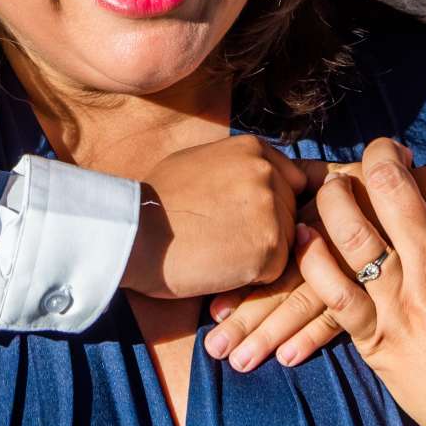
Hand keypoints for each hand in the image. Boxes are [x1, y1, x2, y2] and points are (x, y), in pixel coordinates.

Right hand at [124, 136, 313, 299]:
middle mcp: (267, 172)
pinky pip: (276, 270)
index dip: (267, 205)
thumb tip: (259, 175)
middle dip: (265, 230)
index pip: (288, 181)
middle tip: (223, 239)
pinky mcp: (270, 246)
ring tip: (219, 252)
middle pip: (289, 212)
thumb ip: (234, 165)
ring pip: (285, 241)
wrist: (136, 233)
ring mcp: (271, 208)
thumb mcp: (196, 162)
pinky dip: (253, 277)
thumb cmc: (157, 202)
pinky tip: (221, 268)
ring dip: (259, 254)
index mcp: (252, 149)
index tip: (239, 218)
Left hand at [205, 157, 391, 369]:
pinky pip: (341, 317)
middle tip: (215, 349)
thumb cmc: (372, 191)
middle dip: (247, 319)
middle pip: (281, 282)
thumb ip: (300, 195)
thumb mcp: (333, 184)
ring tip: (240, 361)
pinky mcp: (377, 292)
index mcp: (312, 215)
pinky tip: (287, 357)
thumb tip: (253, 204)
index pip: (270, 254)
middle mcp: (329, 241)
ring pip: (306, 302)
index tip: (213, 311)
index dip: (241, 283)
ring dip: (272, 334)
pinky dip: (314, 336)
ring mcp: (354, 267)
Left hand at [288, 137, 425, 425]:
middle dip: (383, 155)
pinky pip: (329, 288)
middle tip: (385, 154)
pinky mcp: (373, 337)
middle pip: (392, 183)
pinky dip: (311, 259)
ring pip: (349, 227)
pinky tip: (306, 238)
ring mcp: (398, 301)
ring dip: (336, 195)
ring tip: (337, 184)